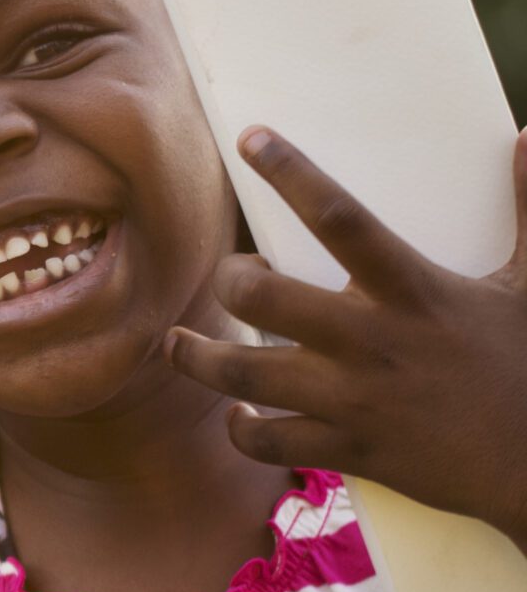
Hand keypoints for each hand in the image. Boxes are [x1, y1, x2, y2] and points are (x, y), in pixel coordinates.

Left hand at [166, 126, 526, 552]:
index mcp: (413, 290)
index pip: (340, 217)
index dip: (291, 174)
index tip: (251, 140)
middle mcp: (371, 341)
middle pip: (263, 297)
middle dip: (229, 280)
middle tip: (229, 276)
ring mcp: (354, 400)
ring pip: (243, 375)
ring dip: (198, 358)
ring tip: (177, 344)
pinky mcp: (349, 451)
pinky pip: (269, 440)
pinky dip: (241, 429)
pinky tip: (236, 413)